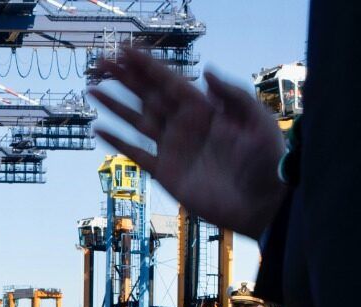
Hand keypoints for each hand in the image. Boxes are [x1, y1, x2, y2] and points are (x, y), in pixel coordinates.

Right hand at [88, 47, 287, 236]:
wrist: (262, 203)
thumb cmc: (267, 160)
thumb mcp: (257, 121)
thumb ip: (234, 95)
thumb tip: (206, 73)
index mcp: (203, 108)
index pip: (168, 81)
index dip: (147, 65)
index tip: (125, 50)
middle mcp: (184, 125)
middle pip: (147, 96)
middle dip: (124, 78)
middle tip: (101, 62)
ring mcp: (173, 148)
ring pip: (136, 121)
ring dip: (115, 105)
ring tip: (92, 90)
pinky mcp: (167, 173)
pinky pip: (136, 154)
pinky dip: (118, 142)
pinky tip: (99, 130)